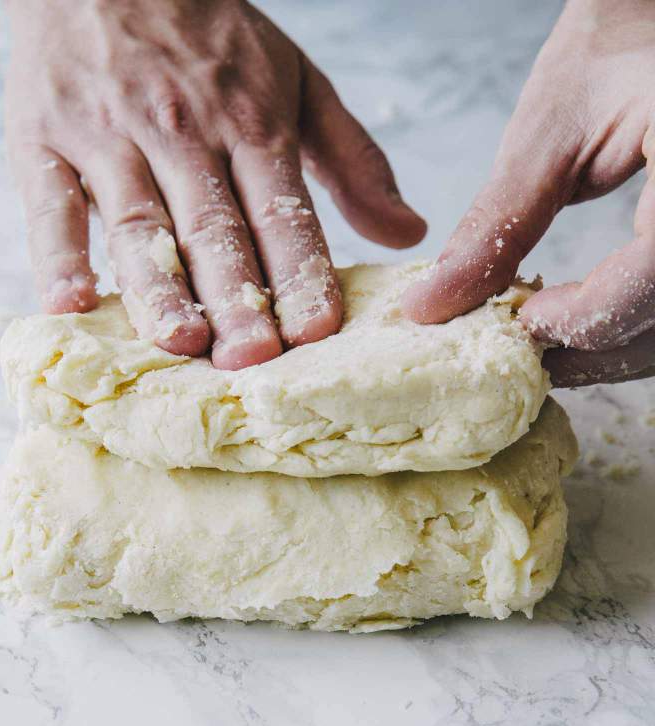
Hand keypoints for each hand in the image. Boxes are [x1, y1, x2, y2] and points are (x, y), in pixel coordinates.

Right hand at [5, 0, 424, 368]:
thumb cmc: (208, 38)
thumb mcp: (296, 82)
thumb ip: (352, 160)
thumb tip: (406, 233)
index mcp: (250, 124)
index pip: (280, 213)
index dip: (298, 272)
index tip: (316, 330)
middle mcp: (182, 133)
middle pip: (212, 229)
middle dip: (235, 298)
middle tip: (252, 360)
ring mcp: (109, 138)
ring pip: (137, 224)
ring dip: (158, 287)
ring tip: (179, 342)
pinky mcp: (42, 141)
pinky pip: (49, 205)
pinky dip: (55, 255)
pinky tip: (69, 306)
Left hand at [402, 0, 654, 386]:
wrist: (654, 15)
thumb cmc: (613, 48)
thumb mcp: (550, 133)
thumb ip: (498, 225)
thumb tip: (431, 306)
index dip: (592, 313)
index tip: (527, 320)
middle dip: (595, 347)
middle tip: (524, 353)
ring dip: (611, 347)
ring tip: (544, 340)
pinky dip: (626, 321)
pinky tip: (578, 317)